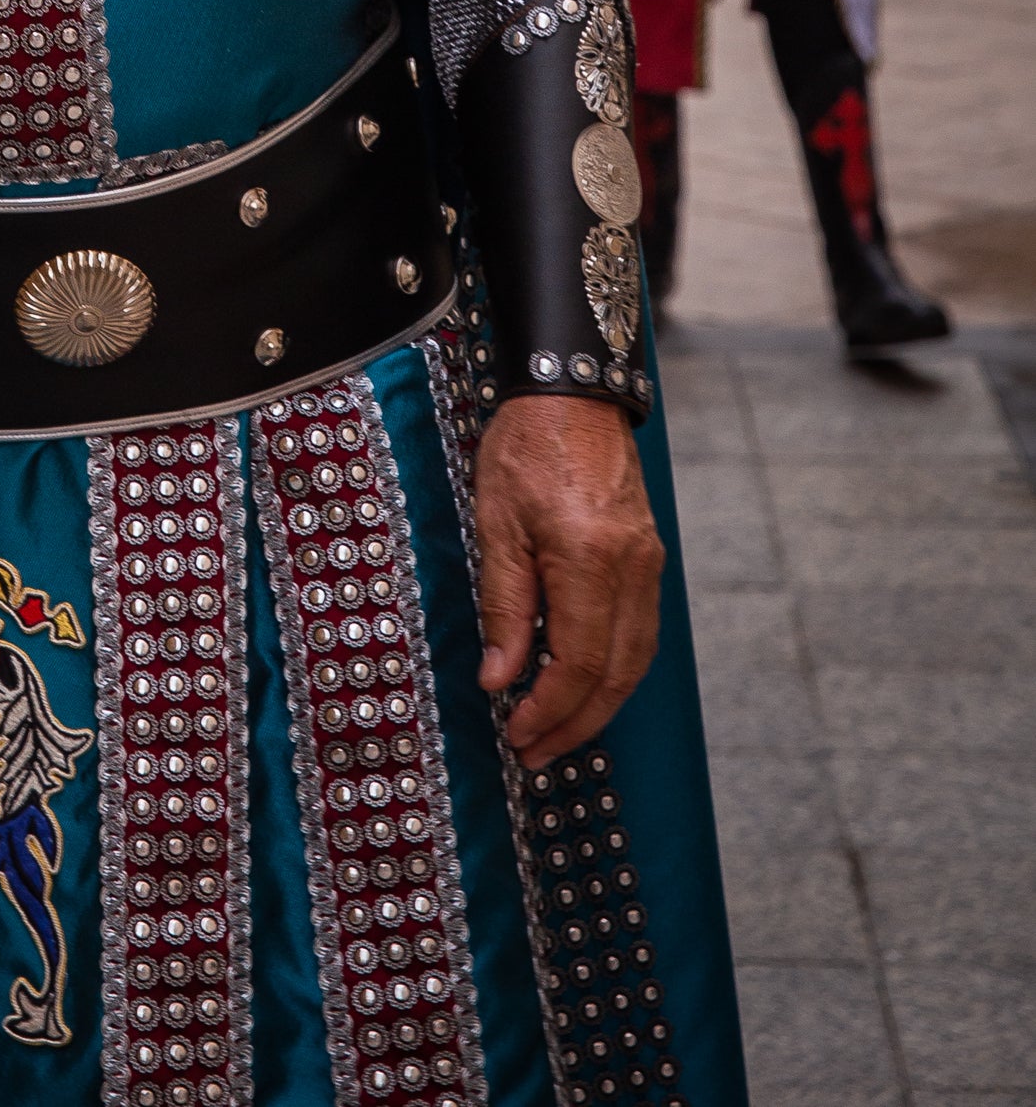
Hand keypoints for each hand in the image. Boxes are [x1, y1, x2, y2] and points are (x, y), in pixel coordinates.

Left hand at [472, 396, 663, 768]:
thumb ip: (503, 606)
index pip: (580, 663)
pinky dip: (613, 669)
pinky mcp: (650, 558)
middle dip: (575, 723)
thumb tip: (500, 679)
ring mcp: (649, 564)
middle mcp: (632, 569)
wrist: (573, 393)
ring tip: (555, 730)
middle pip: (616, 674)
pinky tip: (583, 683)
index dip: (550, 709)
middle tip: (535, 752)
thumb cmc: (525, 447)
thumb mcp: (496, 523)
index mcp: (590, 559)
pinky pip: (639, 632)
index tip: (517, 733)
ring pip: (635, 660)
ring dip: (598, 704)